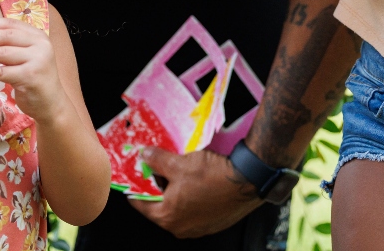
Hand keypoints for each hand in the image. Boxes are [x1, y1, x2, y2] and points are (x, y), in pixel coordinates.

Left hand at [0, 15, 66, 121]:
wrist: (51, 102)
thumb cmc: (34, 76)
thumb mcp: (28, 54)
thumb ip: (13, 42)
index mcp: (38, 35)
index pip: (10, 24)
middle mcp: (40, 44)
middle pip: (5, 37)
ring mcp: (37, 60)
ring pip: (1, 54)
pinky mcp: (29, 77)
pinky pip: (0, 72)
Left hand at [128, 148, 260, 238]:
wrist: (248, 181)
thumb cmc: (213, 176)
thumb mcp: (179, 163)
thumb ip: (157, 160)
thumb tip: (146, 156)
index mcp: (167, 216)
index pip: (140, 204)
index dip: (136, 187)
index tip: (135, 177)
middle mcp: (181, 227)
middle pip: (159, 207)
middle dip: (158, 187)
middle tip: (159, 169)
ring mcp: (198, 228)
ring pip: (178, 208)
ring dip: (175, 193)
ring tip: (180, 173)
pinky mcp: (213, 223)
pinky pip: (194, 211)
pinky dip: (191, 198)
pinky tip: (197, 183)